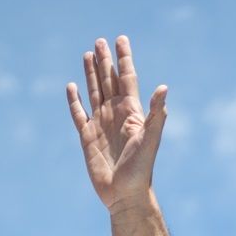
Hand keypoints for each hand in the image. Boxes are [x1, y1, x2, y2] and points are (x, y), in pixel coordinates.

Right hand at [67, 35, 168, 212]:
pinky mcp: (87, 138)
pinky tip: (71, 87)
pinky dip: (74, 101)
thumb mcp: (150, 139)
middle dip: (105, 61)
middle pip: (109, 81)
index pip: (127, 80)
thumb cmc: (142, 170)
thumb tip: (164, 88)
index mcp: (132, 113)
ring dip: (91, 74)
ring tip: (87, 54)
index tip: (121, 39)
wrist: (125, 195)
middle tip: (100, 41)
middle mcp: (116, 116)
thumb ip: (157, 114)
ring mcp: (101, 125)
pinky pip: (78, 114)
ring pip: (94, 92)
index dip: (124, 59)